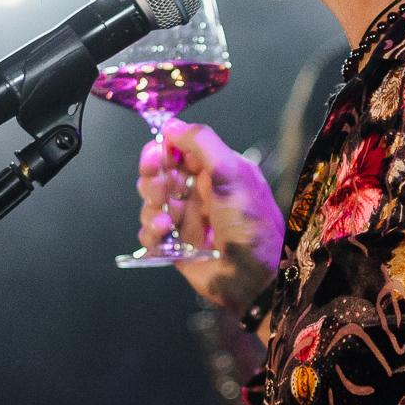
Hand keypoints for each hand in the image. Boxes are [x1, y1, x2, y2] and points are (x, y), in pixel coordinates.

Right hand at [137, 119, 283, 314]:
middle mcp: (200, 193)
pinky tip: (162, 233)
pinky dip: (150, 232)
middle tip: (158, 188)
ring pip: (151, 203)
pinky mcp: (176, 246)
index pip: (179, 151)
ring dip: (151, 207)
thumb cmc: (251, 226)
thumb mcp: (232, 173)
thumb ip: (202, 143)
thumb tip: (172, 125)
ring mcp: (187, 220)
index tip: (156, 153)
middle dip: (152, 179)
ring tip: (165, 220)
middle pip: (159, 175)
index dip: (163, 150)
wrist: (255, 279)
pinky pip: (150, 233)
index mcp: (216, 172)